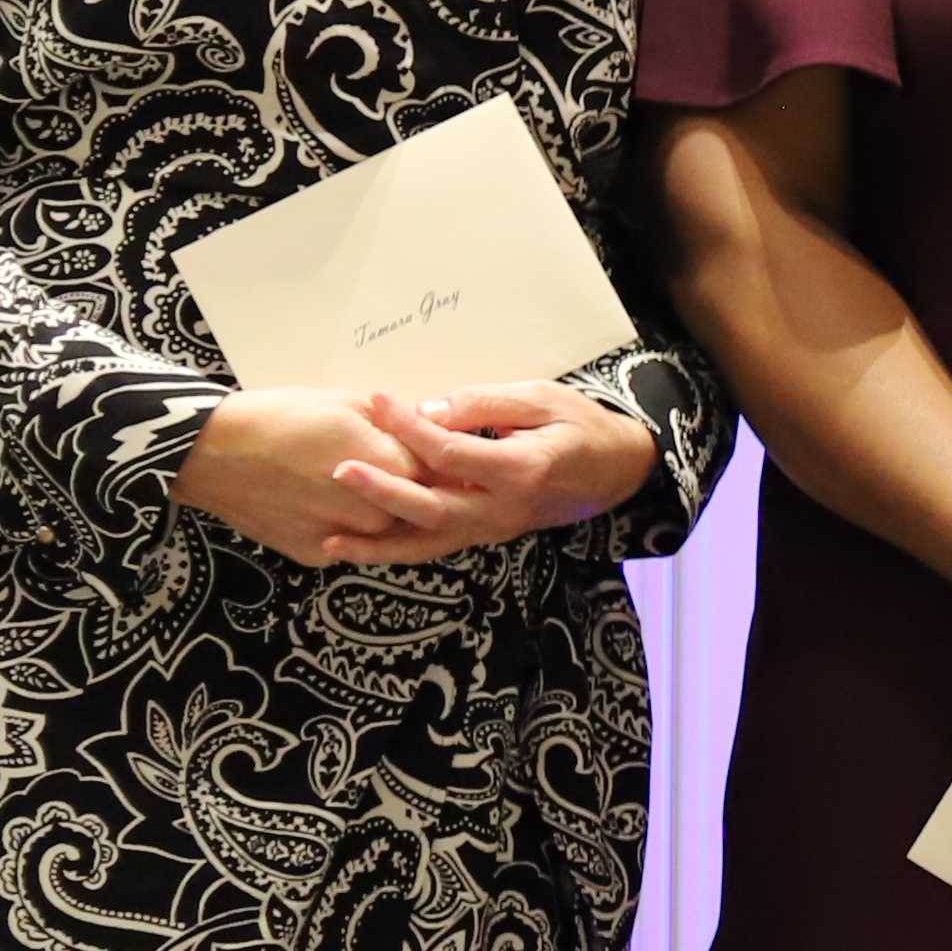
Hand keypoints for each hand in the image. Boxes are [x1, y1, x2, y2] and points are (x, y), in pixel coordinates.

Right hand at [172, 386, 463, 562]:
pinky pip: (351, 543)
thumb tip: (431, 424)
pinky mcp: (319, 555)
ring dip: (391, 513)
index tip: (455, 458)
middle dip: (426, 492)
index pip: (444, 473)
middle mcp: (378, 513)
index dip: (448, 464)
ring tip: (369, 488)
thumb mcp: (346, 403)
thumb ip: (398, 420)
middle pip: (421, 507)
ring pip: (388, 530)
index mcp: (394, 470)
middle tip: (421, 475)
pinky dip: (349, 527)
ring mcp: (349, 539)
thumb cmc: (279, 418)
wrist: (212, 453)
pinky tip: (330, 504)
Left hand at [346, 380, 662, 548]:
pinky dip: (396, 552)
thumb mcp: (542, 398)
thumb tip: (426, 410)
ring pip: (430, 543)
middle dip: (382, 491)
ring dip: (379, 544)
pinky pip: (436, 547)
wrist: (619, 471)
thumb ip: (483, 404)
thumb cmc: (581, 427)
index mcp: (523, 469)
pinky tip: (359, 549)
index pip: (451, 452)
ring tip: (332, 542)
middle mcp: (506, 508)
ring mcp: (495, 528)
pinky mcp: (486, 534)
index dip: (409, 426)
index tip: (376, 399)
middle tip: (339, 470)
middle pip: (433, 508)